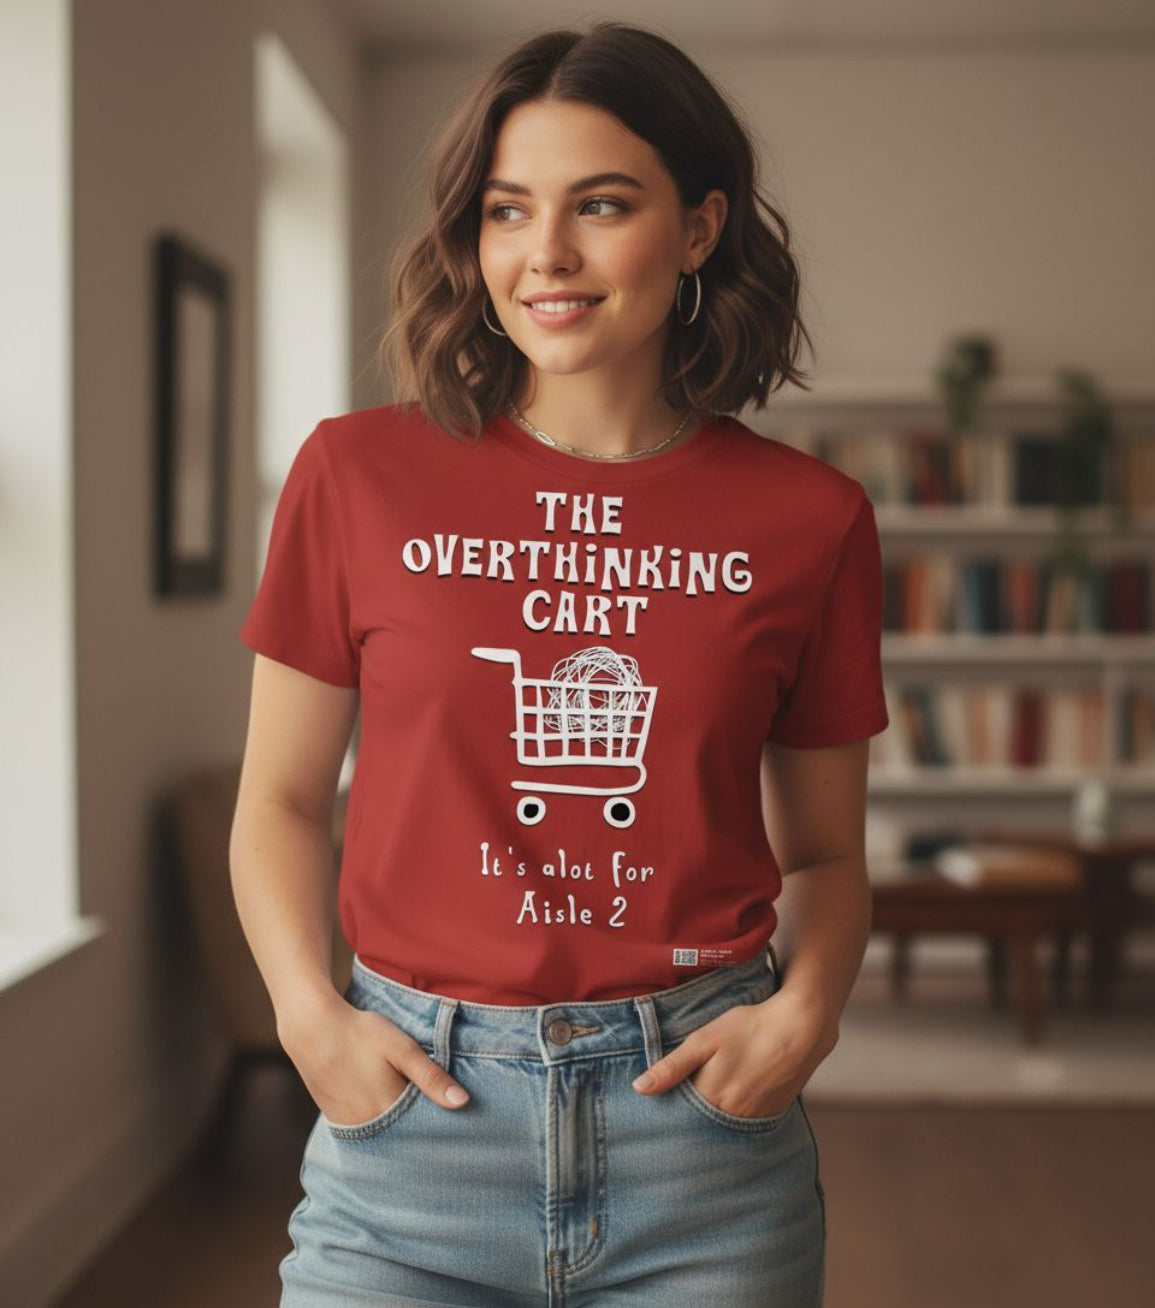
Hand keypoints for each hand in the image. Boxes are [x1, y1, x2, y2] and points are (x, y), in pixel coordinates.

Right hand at [279, 995, 470, 1119]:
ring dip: (400, 1129)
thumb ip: (431, 1077)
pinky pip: (366, 1131)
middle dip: (421, 1130)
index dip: (440, 1123)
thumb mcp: (402, 1048)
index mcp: (389, 1110)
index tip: (456, 1121)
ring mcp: (350, 1126)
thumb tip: (463, 1103)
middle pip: (404, 1136)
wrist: (313, 1029)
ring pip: (385, 1136)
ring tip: (412, 1114)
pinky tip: (387, 1111)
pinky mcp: (337, 1119)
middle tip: (435, 1118)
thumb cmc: (361, 1033)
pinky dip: (381, 1125)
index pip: (424, 1129)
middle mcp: (369, 1126)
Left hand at [631, 989, 837, 1118]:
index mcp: (711, 1098)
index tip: (661, 1103)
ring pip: (724, 1123)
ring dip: (714, 1114)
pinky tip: (736, 1092)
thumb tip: (639, 1089)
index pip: (680, 1115)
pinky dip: (736, 1111)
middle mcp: (732, 1116)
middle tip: (688, 1094)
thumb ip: (672, 1066)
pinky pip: (746, 1120)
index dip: (670, 1107)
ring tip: (713, 1091)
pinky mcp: (772, 1113)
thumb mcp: (704, 1039)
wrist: (800, 1028)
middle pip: (702, 1122)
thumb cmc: (749, 1027)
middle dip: (690, 1114)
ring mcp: (754, 1118)